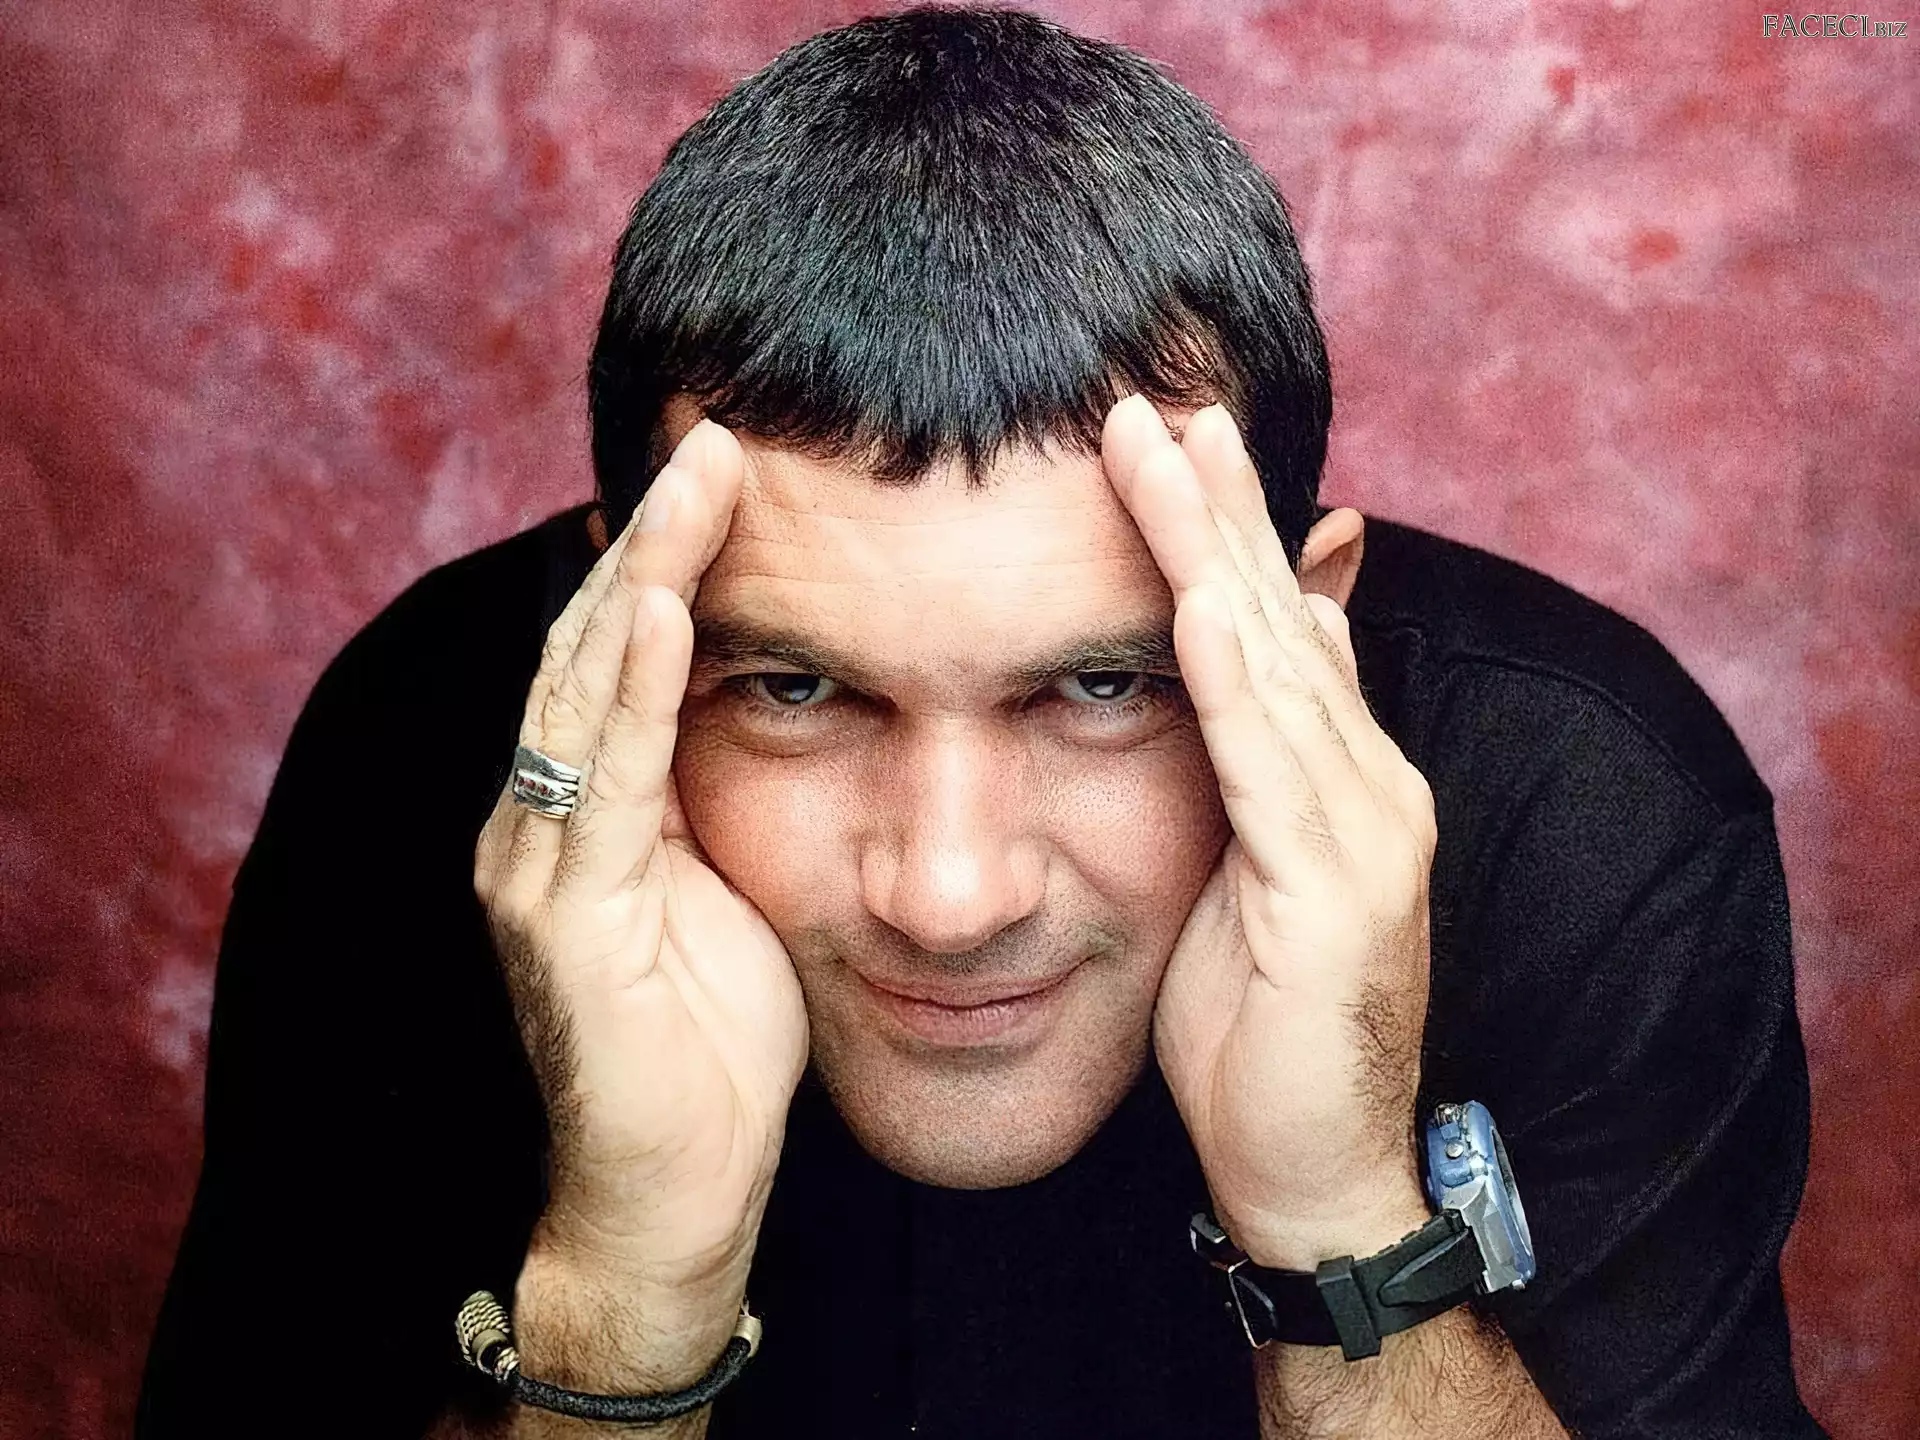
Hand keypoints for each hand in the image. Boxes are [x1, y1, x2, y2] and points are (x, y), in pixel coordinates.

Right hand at [473, 420, 807, 1379]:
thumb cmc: (716, 1041)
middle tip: (722, 427)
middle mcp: (545, 818)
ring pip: (588, 688)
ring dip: (645, 573)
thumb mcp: (738, 884)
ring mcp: (541, 866)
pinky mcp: (563, 924)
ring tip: (698, 475)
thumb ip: (729, 791)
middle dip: (659, 533)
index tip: (734, 460)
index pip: (627, 650)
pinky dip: (628, 691)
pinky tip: (658, 607)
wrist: (673, 1192)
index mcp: (592, 805)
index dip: (672, 553)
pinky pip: (603, 788)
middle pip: (597, 642)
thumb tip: (786, 690)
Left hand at [1102, 397, 1436, 1270]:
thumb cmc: (1261, 1023)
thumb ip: (1257, 758)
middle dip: (1212, 501)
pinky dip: (1234, 679)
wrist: (1310, 1166)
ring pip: (1274, 663)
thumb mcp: (1251, 869)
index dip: (1224, 523)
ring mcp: (1364, 834)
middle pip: (1277, 613)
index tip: (1173, 430)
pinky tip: (1201, 604)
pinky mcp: (1335, 896)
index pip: (1276, 620)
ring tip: (1158, 451)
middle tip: (1153, 397)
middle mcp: (1370, 783)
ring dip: (1210, 550)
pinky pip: (1272, 768)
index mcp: (1343, 774)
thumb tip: (1271, 637)